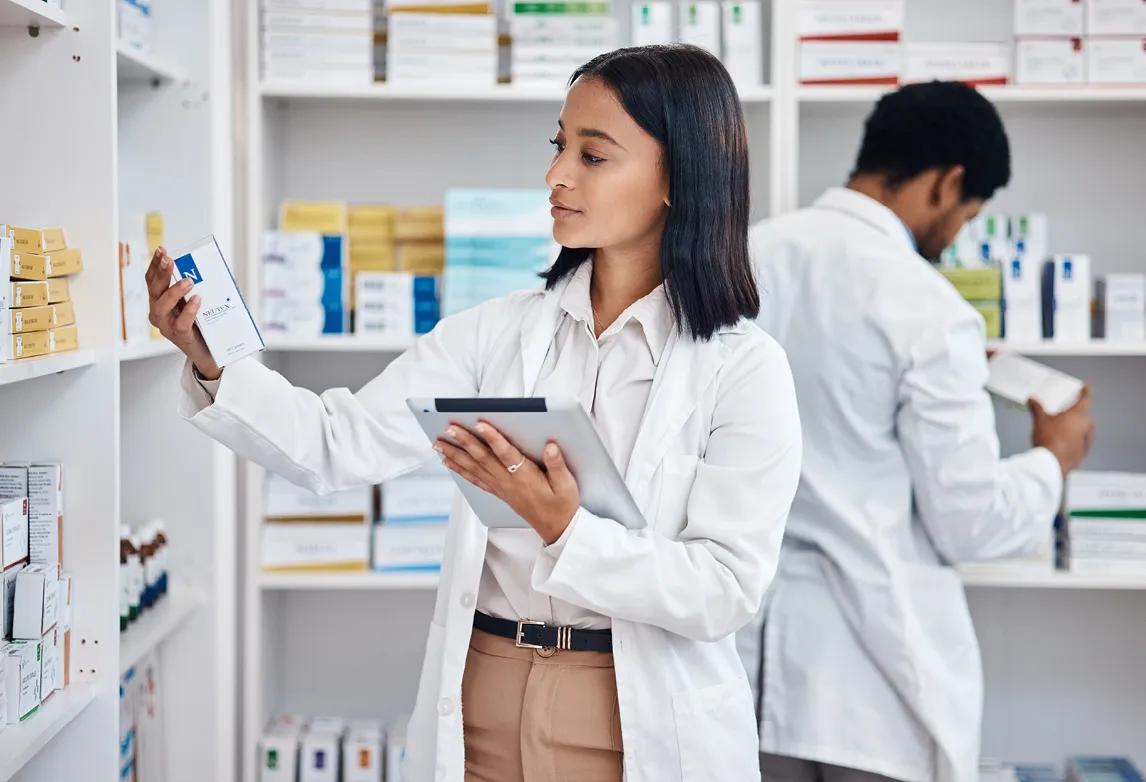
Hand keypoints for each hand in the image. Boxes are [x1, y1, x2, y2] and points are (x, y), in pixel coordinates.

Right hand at [146, 247, 220, 379]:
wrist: (209, 352)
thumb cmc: (201, 324)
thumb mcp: (195, 301)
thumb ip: (194, 288)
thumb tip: (207, 266)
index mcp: (160, 302)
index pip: (152, 280)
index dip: (156, 265)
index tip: (162, 249)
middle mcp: (158, 314)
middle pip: (154, 290)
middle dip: (161, 273)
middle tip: (170, 259)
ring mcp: (166, 327)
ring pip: (162, 306)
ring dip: (174, 291)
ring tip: (189, 281)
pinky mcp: (180, 337)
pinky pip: (181, 323)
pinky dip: (189, 310)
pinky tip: (197, 299)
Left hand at [436, 421, 579, 544]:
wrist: (557, 528)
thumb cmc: (562, 505)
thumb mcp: (567, 484)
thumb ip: (557, 464)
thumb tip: (550, 446)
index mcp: (525, 477)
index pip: (506, 454)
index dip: (493, 438)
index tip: (480, 424)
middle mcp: (508, 482)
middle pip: (482, 458)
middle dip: (465, 442)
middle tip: (449, 429)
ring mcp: (501, 487)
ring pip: (473, 468)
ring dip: (455, 455)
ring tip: (439, 443)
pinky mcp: (498, 492)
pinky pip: (475, 479)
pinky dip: (460, 469)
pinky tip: (449, 462)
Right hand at [1030, 386, 1095, 475]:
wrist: (1052, 463)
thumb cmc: (1050, 440)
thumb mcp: (1040, 420)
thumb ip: (1036, 408)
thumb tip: (1032, 400)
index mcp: (1079, 414)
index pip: (1086, 398)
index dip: (1086, 391)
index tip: (1086, 387)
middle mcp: (1086, 425)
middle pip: (1083, 414)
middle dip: (1073, 412)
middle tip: (1062, 411)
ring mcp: (1086, 439)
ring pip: (1082, 428)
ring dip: (1073, 426)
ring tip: (1058, 428)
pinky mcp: (1083, 451)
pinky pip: (1079, 440)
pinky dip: (1072, 438)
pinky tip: (1060, 441)